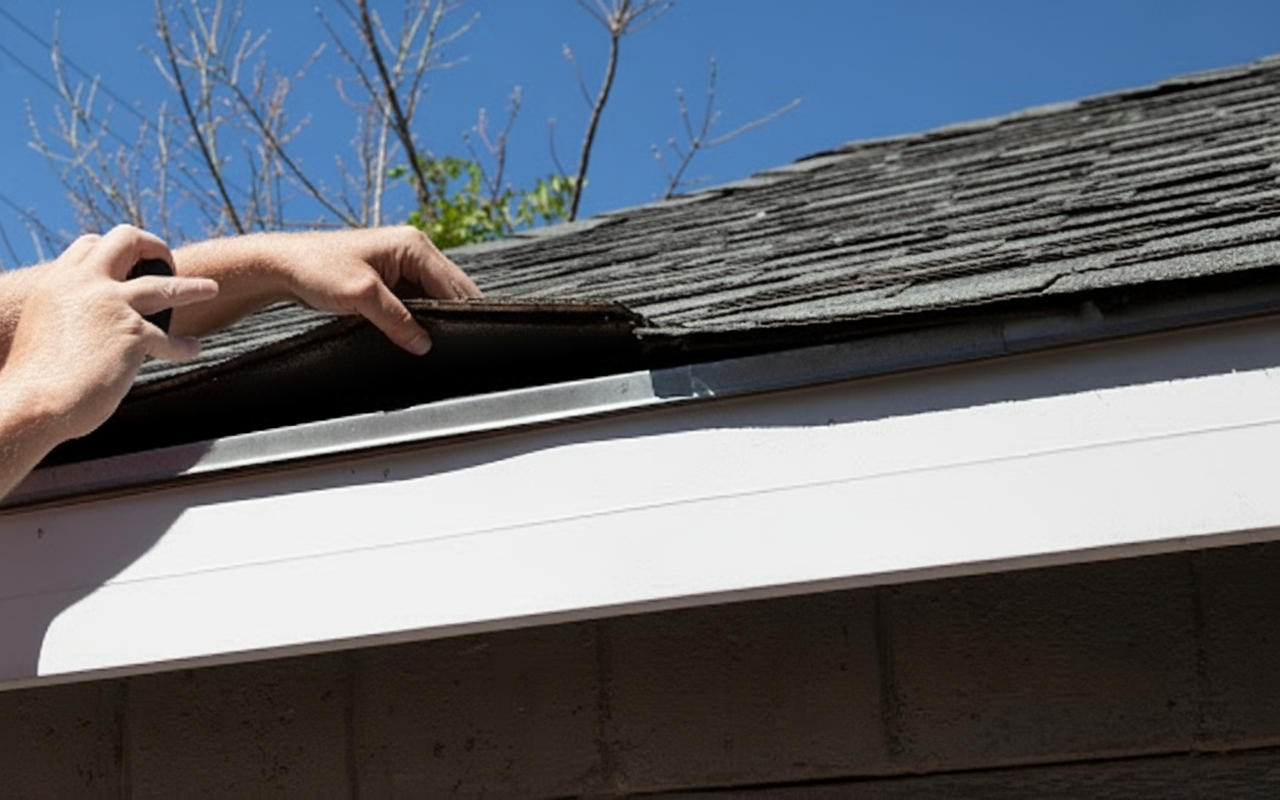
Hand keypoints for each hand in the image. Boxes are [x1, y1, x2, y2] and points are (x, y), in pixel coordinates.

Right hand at [1, 225, 217, 443]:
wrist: (34, 403)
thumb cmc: (36, 378)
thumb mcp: (47, 327)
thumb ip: (72, 313)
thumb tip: (96, 322)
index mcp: (58, 281)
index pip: (90, 245)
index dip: (114, 250)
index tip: (130, 262)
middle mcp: (84, 284)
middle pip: (126, 239)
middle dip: (154, 246)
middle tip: (168, 263)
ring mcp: (112, 305)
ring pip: (164, 284)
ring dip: (192, 287)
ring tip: (211, 289)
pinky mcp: (134, 334)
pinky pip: (169, 339)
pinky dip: (184, 346)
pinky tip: (191, 349)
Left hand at [280, 226, 481, 354]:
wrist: (282, 266)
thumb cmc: (316, 268)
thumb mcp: (362, 296)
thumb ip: (397, 321)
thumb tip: (424, 344)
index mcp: (413, 245)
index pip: (453, 285)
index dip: (461, 313)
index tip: (465, 341)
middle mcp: (413, 249)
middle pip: (449, 290)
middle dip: (451, 315)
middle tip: (454, 345)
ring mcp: (403, 263)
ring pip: (434, 297)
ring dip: (434, 317)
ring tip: (433, 340)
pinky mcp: (391, 278)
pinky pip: (417, 300)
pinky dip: (418, 317)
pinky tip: (415, 333)